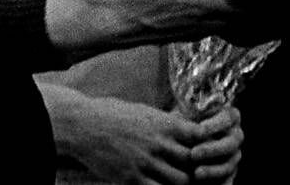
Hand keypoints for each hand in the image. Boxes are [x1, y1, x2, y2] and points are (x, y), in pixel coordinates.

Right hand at [45, 86, 237, 184]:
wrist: (84, 125)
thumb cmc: (113, 115)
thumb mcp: (144, 111)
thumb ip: (166, 123)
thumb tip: (186, 128)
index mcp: (163, 124)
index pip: (199, 137)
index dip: (205, 145)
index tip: (205, 149)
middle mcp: (158, 143)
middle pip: (194, 162)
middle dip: (199, 168)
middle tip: (200, 173)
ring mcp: (145, 162)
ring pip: (180, 181)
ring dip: (183, 183)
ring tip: (181, 182)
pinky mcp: (131, 178)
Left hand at [188, 106, 242, 181]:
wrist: (183, 136)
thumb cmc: (185, 120)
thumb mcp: (188, 113)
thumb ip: (191, 113)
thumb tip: (190, 114)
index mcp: (230, 116)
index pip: (229, 119)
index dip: (215, 125)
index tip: (199, 130)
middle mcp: (235, 136)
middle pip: (230, 144)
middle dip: (211, 150)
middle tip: (193, 154)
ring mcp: (234, 155)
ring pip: (229, 165)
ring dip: (213, 170)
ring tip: (196, 174)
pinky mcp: (229, 172)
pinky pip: (227, 180)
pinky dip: (220, 183)